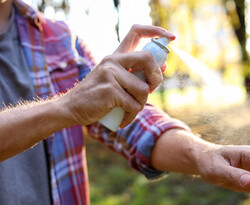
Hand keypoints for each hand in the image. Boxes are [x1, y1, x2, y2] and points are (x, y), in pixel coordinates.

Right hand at [59, 25, 174, 127]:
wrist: (71, 108)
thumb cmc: (98, 97)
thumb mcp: (117, 81)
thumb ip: (136, 74)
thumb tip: (163, 66)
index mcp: (116, 56)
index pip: (137, 31)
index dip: (156, 31)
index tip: (170, 37)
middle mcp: (113, 60)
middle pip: (148, 58)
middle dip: (156, 78)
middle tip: (151, 90)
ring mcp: (110, 73)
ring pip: (143, 89)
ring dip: (141, 105)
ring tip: (129, 111)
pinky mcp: (109, 90)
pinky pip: (133, 105)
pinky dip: (131, 116)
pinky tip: (123, 120)